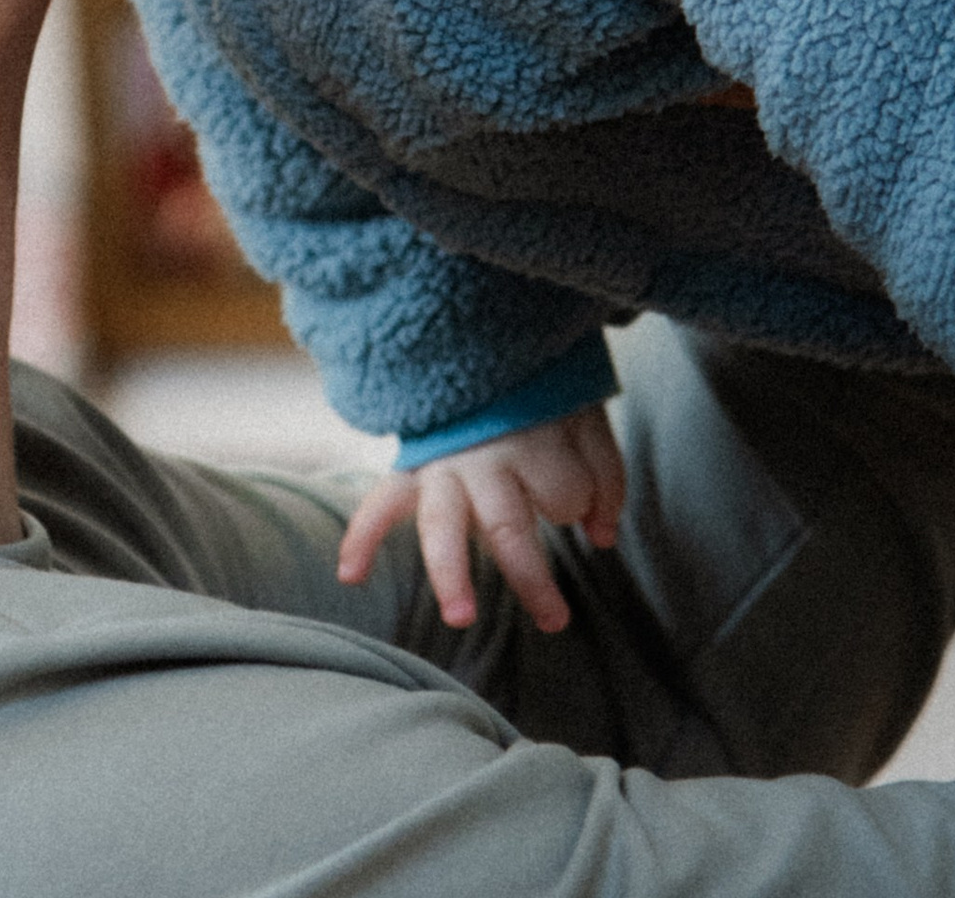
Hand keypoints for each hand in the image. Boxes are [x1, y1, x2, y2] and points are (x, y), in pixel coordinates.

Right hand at [336, 401, 625, 633]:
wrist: (483, 334)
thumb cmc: (541, 387)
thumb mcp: (585, 416)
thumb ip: (605, 474)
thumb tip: (603, 538)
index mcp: (532, 436)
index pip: (565, 494)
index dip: (584, 499)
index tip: (587, 491)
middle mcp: (483, 455)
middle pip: (506, 526)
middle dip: (530, 577)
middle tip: (555, 621)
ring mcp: (441, 461)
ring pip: (441, 524)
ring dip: (449, 572)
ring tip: (461, 617)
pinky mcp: (411, 465)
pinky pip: (380, 501)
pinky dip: (362, 536)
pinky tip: (350, 575)